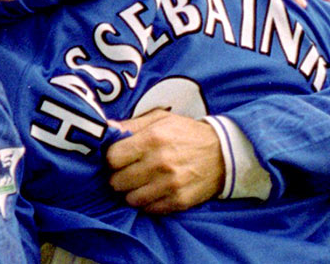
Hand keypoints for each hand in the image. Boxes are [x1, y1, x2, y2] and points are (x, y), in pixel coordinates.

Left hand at [103, 109, 223, 213]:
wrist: (224, 153)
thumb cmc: (187, 133)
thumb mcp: (161, 119)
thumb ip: (132, 125)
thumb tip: (106, 128)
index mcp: (153, 138)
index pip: (112, 158)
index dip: (111, 159)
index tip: (117, 159)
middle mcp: (160, 162)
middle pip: (118, 181)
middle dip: (118, 177)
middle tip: (126, 173)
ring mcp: (170, 184)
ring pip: (130, 199)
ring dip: (131, 192)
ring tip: (139, 184)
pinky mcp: (179, 201)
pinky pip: (149, 210)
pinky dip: (147, 203)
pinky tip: (153, 192)